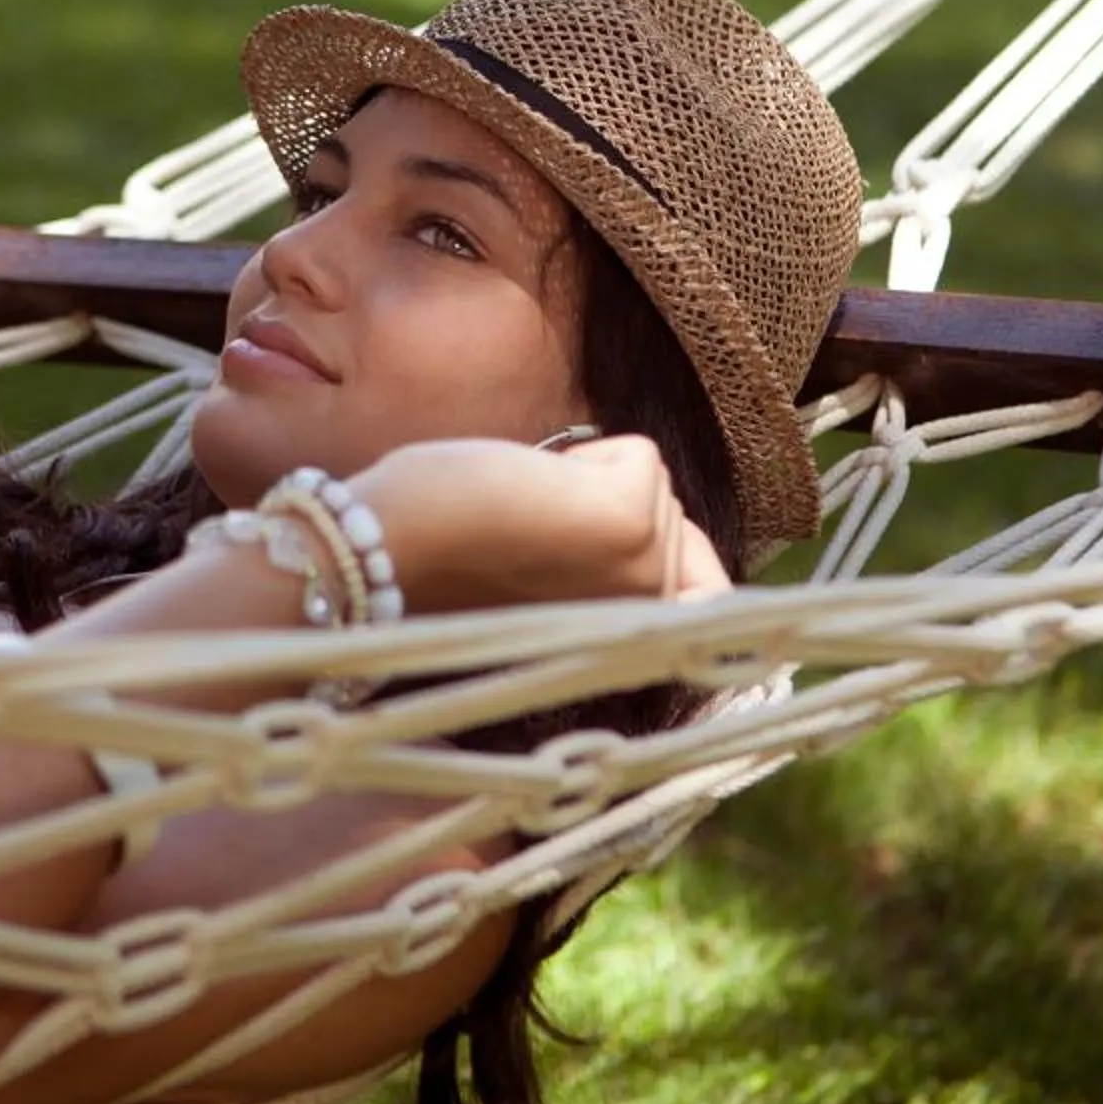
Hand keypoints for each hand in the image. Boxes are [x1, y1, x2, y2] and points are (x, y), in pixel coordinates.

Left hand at [349, 434, 732, 615]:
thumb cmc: (452, 555)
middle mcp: (652, 620)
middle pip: (669, 516)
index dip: (677, 562)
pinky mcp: (630, 526)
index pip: (712, 601)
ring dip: (589, 484)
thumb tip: (674, 534)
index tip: (612, 569)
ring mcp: (647, 574)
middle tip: (533, 538)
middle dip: (605, 505)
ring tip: (527, 520)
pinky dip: (589, 458)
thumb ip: (616, 570)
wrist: (390, 553)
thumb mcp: (555, 574)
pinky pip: (642, 457)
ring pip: (652, 485)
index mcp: (633, 646)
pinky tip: (535, 492)